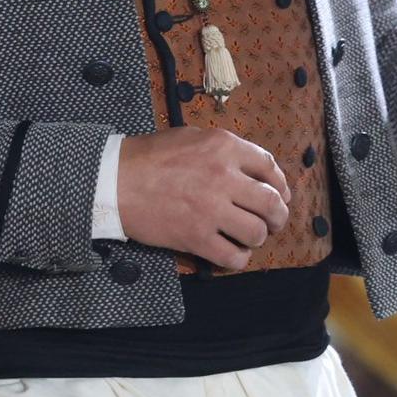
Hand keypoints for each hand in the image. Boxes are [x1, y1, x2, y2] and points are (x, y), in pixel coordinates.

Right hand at [117, 127, 291, 269]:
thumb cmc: (149, 156)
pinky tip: (231, 252)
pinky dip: (238, 258)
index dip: (280, 184)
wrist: (115, 181)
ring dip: (258, 237)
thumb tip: (251, 169)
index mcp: (224, 147)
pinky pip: (234, 257)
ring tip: (247, 237)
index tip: (280, 195)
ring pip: (257, 232)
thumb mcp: (191, 137)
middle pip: (272, 203)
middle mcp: (224, 177)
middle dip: (278, 216)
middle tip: (272, 222)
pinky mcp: (197, 238)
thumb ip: (223, 150)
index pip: (269, 167)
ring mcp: (212, 210)